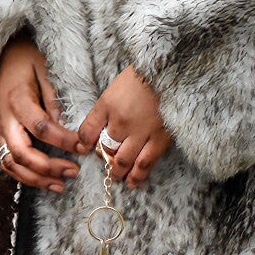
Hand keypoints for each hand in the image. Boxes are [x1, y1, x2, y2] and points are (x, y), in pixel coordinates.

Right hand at [0, 35, 84, 189]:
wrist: (4, 56)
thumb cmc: (28, 60)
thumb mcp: (45, 68)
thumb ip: (53, 97)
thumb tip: (65, 125)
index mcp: (16, 99)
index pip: (40, 127)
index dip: (63, 141)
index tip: (85, 146)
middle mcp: (3, 118)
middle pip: (21, 154)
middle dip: (48, 168)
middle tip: (73, 172)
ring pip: (11, 164)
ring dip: (36, 179)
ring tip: (61, 185)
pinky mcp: (0, 135)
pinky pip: (8, 162)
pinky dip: (26, 176)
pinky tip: (47, 180)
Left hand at [77, 66, 172, 186]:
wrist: (170, 73)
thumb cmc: (140, 79)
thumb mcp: (113, 89)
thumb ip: (101, 110)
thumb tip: (91, 132)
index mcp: (108, 105)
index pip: (88, 130)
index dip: (84, 143)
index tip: (85, 149)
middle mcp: (122, 121)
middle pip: (106, 149)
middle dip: (103, 160)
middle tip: (105, 166)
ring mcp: (142, 132)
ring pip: (125, 160)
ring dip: (118, 172)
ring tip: (116, 178)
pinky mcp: (161, 138)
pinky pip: (147, 162)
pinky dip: (138, 174)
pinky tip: (134, 181)